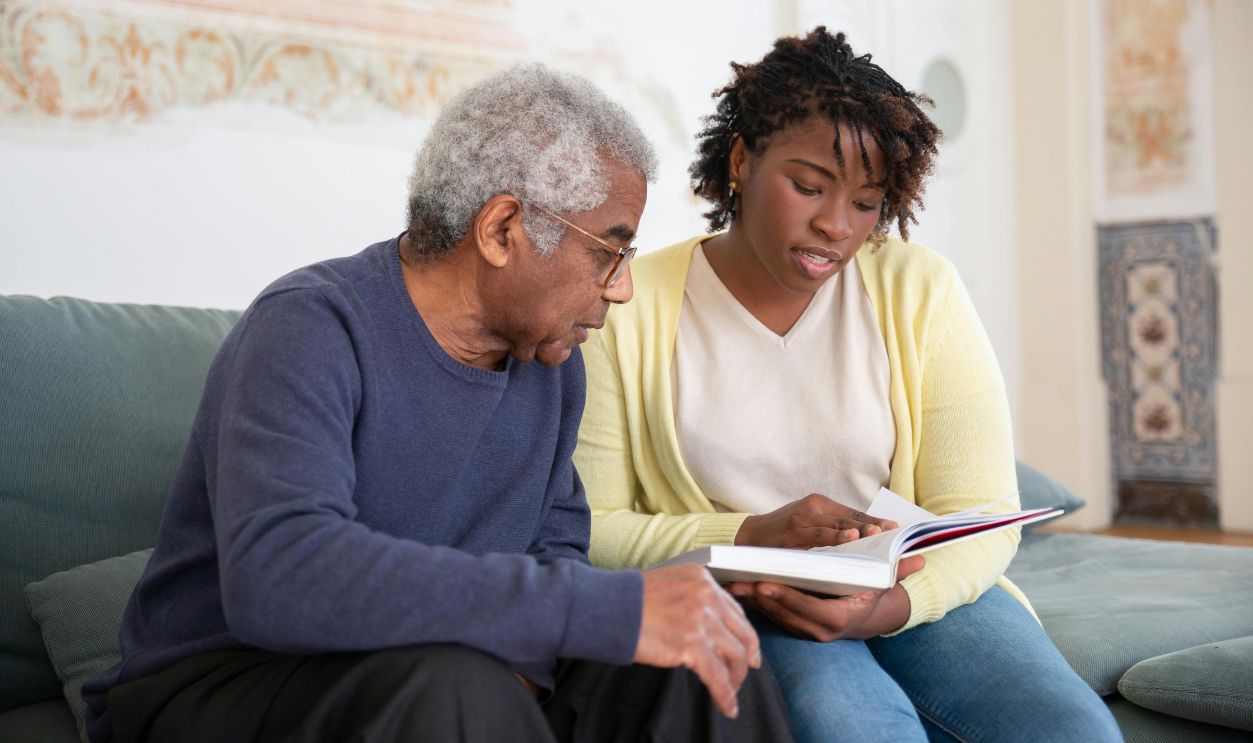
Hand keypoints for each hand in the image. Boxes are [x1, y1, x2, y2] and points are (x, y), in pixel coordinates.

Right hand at [634, 564, 760, 717]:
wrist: (607, 607)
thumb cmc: (629, 600)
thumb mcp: (669, 585)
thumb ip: (691, 598)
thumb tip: (705, 625)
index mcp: (702, 579)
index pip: (734, 611)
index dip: (743, 633)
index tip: (747, 648)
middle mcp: (707, 596)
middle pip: (742, 633)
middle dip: (747, 657)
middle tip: (747, 671)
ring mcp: (701, 620)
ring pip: (735, 656)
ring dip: (735, 679)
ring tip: (730, 692)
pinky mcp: (691, 644)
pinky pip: (717, 676)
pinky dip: (725, 695)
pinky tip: (726, 706)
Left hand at [729, 555, 925, 640]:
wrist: (867, 617)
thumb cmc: (871, 593)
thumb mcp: (884, 582)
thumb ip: (899, 571)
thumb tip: (919, 559)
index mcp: (840, 617)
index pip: (809, 611)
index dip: (787, 599)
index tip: (767, 585)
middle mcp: (821, 630)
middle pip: (786, 615)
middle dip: (762, 599)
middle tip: (741, 582)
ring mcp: (806, 631)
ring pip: (775, 618)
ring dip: (753, 602)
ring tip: (733, 583)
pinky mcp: (794, 627)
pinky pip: (772, 617)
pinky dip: (756, 604)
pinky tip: (739, 588)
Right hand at [735, 493, 897, 548]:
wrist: (748, 536)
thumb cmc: (781, 534)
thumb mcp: (807, 524)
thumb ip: (829, 528)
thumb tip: (860, 538)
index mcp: (819, 504)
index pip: (852, 513)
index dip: (874, 521)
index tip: (894, 528)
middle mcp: (813, 507)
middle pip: (849, 517)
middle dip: (873, 526)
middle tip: (893, 532)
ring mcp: (803, 518)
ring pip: (837, 524)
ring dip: (859, 530)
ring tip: (877, 534)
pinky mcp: (793, 531)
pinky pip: (820, 535)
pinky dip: (837, 537)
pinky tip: (851, 539)